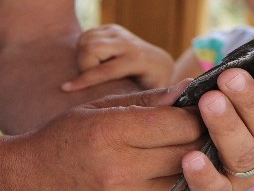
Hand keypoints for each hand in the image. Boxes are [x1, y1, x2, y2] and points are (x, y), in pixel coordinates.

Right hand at [4, 81, 209, 189]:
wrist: (32, 177)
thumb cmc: (70, 134)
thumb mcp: (104, 106)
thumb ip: (151, 100)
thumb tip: (190, 87)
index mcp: (113, 133)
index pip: (178, 124)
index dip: (198, 114)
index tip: (204, 107)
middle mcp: (120, 168)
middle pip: (187, 151)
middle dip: (203, 136)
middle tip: (209, 125)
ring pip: (184, 177)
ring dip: (195, 160)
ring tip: (194, 145)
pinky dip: (179, 179)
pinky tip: (177, 165)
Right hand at [63, 24, 173, 91]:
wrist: (160, 63)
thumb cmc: (153, 86)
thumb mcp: (150, 95)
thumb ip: (137, 101)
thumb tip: (122, 115)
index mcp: (139, 60)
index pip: (106, 70)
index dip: (85, 80)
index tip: (66, 88)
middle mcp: (129, 43)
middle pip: (91, 48)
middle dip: (84, 65)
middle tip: (90, 77)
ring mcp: (120, 33)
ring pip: (86, 39)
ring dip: (82, 56)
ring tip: (93, 69)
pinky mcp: (112, 28)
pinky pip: (86, 34)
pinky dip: (83, 47)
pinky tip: (94, 59)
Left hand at [186, 68, 253, 189]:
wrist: (193, 145)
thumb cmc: (222, 107)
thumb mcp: (235, 89)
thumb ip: (237, 76)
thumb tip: (227, 67)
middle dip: (251, 101)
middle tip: (231, 78)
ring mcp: (249, 172)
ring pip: (245, 154)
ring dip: (227, 127)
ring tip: (209, 102)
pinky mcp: (222, 190)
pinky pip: (216, 189)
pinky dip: (205, 175)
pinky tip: (192, 158)